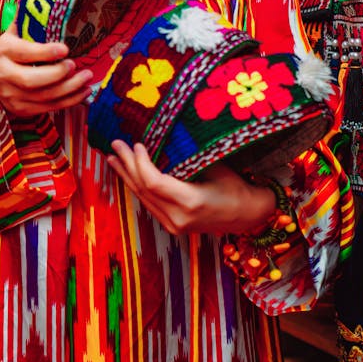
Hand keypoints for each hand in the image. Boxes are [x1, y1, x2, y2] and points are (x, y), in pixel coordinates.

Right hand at [0, 26, 92, 116]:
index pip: (23, 53)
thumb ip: (29, 18)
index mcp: (4, 50)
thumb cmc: (17, 50)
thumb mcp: (18, 32)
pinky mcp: (22, 109)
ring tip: (87, 77)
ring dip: (69, 88)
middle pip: (31, 80)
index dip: (44, 52)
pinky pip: (48, 108)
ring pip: (43, 97)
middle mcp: (3, 74)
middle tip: (76, 65)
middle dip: (58, 74)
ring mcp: (11, 95)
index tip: (65, 48)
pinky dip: (69, 101)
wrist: (0, 79)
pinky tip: (84, 91)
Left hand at [106, 142, 275, 236]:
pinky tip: (128, 175)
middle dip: (128, 165)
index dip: (140, 162)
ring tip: (113, 159)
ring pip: (142, 198)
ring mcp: (173, 225)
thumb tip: (165, 135)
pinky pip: (149, 204)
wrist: (248, 216)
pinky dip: (138, 187)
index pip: (153, 182)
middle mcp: (178, 218)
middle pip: (143, 190)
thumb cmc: (236, 187)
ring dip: (127, 177)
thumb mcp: (215, 166)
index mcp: (190, 202)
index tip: (137, 144)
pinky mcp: (172, 226)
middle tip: (115, 145)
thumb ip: (188, 157)